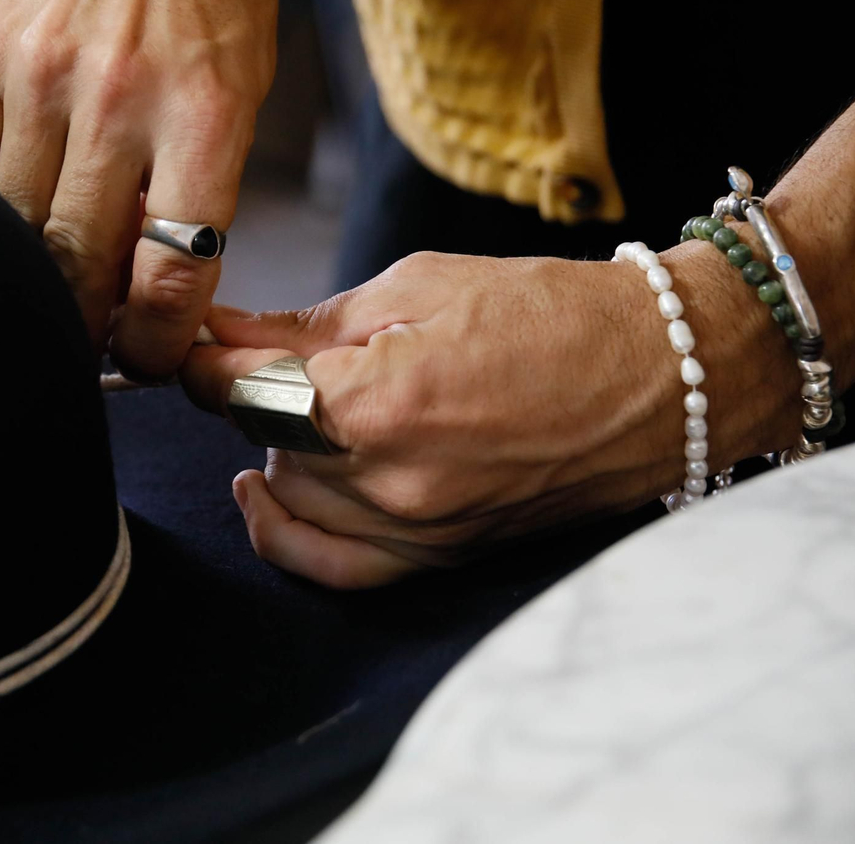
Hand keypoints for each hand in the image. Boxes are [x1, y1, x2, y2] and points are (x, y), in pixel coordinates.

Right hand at [0, 0, 276, 379]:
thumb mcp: (243, 92)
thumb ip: (199, 194)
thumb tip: (146, 301)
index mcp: (204, 111)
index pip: (172, 271)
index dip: (157, 342)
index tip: (148, 359)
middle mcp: (116, 97)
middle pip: (78, 266)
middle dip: (85, 327)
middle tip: (92, 343)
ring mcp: (38, 79)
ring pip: (16, 233)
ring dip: (35, 279)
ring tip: (55, 290)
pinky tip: (16, 228)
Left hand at [179, 247, 803, 587]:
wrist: (661, 377)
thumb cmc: (549, 312)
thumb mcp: (417, 286)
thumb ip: (305, 325)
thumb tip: (218, 333)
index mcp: (378, 400)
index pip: (238, 390)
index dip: (202, 359)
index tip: (193, 339)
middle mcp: (390, 482)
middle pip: (258, 441)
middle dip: (245, 392)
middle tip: (254, 352)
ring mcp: (417, 530)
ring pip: (288, 499)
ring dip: (271, 449)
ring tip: (294, 403)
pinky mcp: (440, 555)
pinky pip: (334, 568)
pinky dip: (287, 534)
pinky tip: (265, 492)